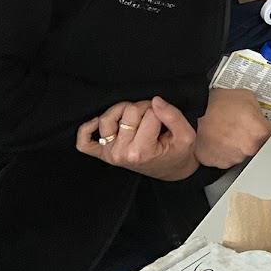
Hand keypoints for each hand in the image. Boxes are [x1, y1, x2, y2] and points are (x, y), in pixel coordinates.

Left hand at [76, 97, 198, 180]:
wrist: (171, 170)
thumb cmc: (178, 153)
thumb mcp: (186, 136)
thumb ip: (173, 117)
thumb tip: (156, 100)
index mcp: (142, 152)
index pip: (150, 113)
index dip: (161, 111)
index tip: (166, 121)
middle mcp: (122, 153)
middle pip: (129, 112)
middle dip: (144, 109)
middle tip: (154, 120)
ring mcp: (110, 154)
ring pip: (107, 118)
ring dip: (122, 111)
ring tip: (135, 117)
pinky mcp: (102, 154)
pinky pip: (84, 141)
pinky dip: (88, 128)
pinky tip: (99, 122)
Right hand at [194, 88, 270, 168]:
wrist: (193, 112)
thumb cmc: (217, 103)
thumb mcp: (246, 97)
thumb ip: (259, 111)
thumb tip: (261, 115)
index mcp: (260, 132)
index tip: (270, 130)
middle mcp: (249, 148)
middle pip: (257, 146)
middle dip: (252, 138)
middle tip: (241, 127)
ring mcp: (233, 157)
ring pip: (241, 153)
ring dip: (237, 145)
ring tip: (227, 132)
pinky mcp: (219, 163)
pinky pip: (226, 159)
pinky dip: (224, 152)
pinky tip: (219, 140)